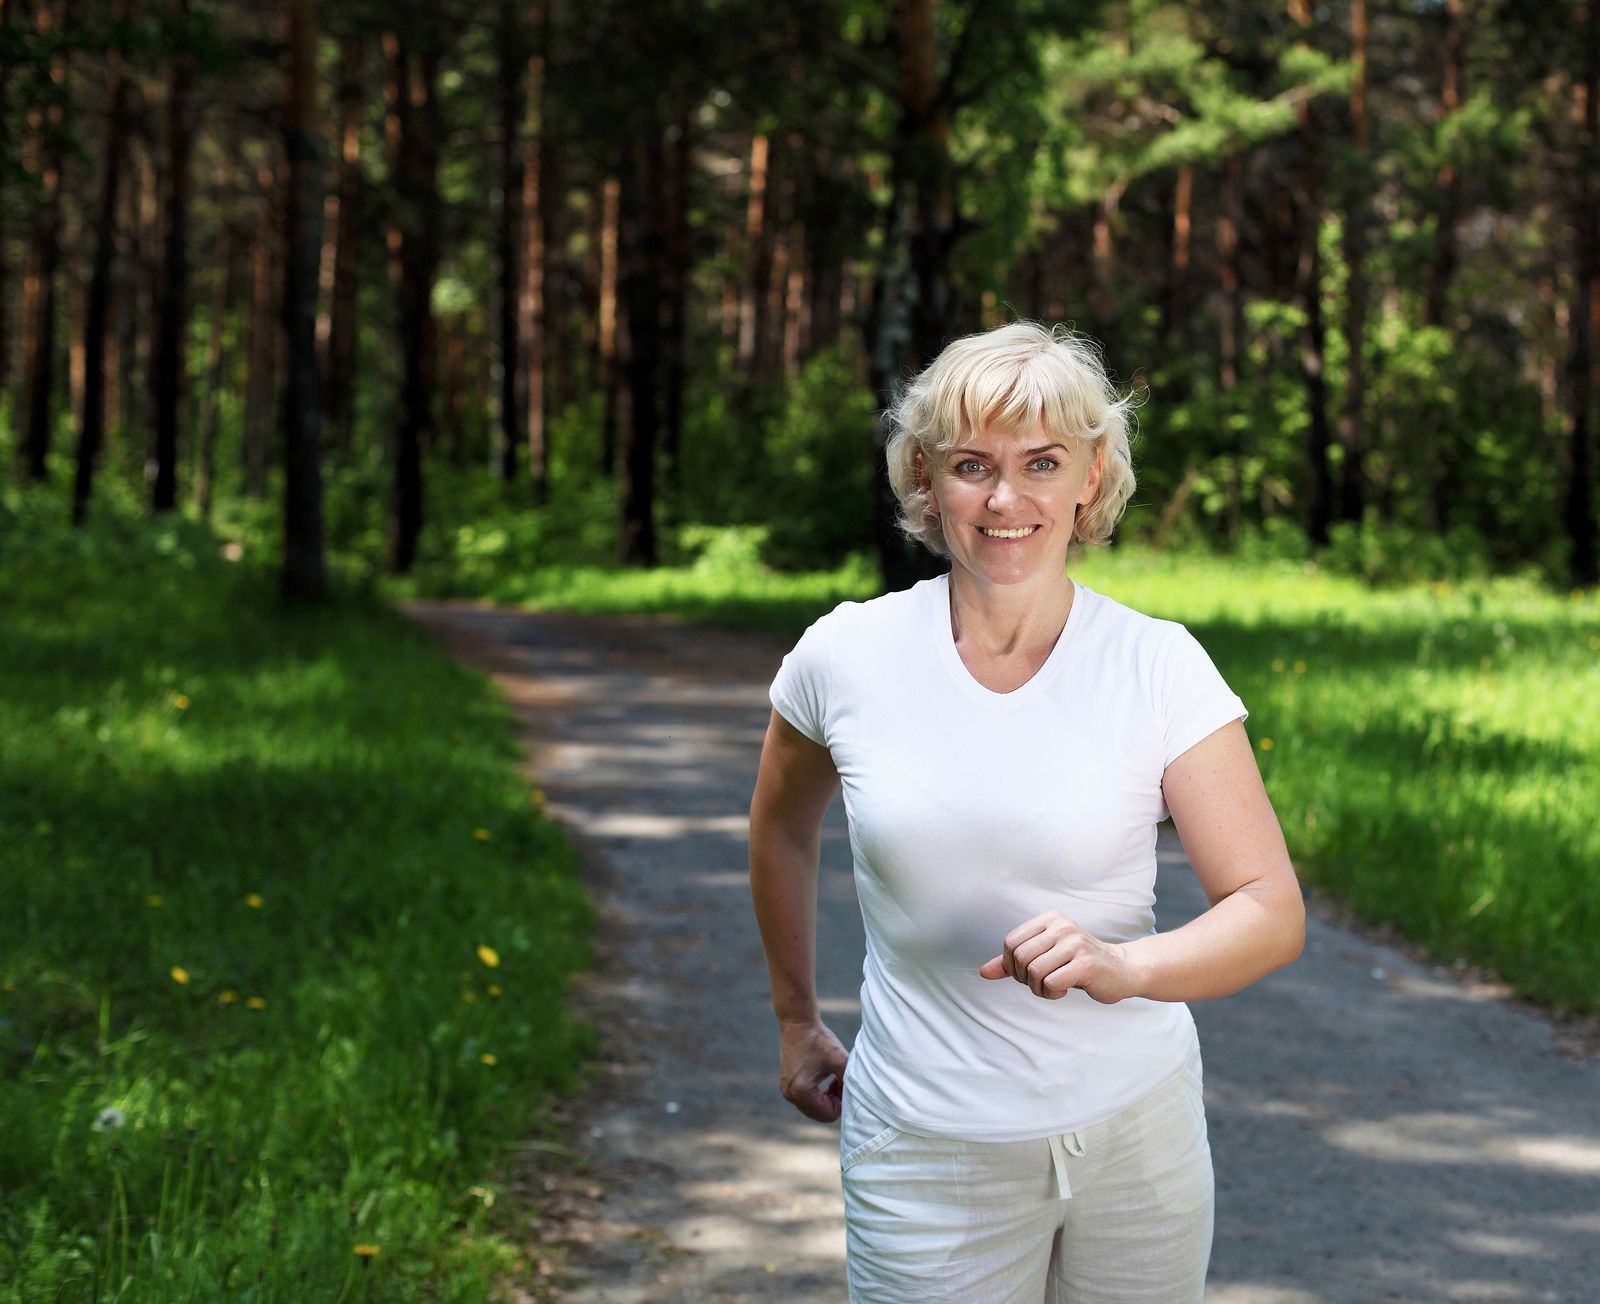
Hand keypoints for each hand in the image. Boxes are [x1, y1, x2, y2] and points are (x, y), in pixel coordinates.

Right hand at [778, 1018, 848, 1121]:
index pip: (829, 1115)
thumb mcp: (840, 1060)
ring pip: (814, 1109)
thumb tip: (854, 1099)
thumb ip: (848, 1082)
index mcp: (802, 1091)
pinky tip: (826, 1079)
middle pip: (820, 1115)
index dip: (842, 1102)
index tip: (844, 1083)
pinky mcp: (787, 1086)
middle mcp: (790, 1095)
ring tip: (835, 1079)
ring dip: (827, 1099)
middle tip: (840, 1081)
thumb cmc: (819, 1039)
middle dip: (834, 1102)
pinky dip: (819, 1095)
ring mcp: (787, 1091)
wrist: (798, 1023)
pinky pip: (807, 1101)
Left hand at [979, 911, 1141, 1003]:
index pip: (1011, 942)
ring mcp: (1075, 943)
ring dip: (1038, 989)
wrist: (1121, 970)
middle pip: (1020, 957)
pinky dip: (1051, 993)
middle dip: (1024, 979)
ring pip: (1034, 971)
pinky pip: (1051, 983)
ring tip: (1052, 988)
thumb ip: (1014, 963)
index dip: (1011, 965)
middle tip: (1039, 984)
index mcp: (1050, 919)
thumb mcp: (1045, 957)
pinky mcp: (1085, 963)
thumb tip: (983, 972)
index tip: (1025, 975)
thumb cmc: (1078, 964)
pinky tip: (1063, 990)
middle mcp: (1062, 927)